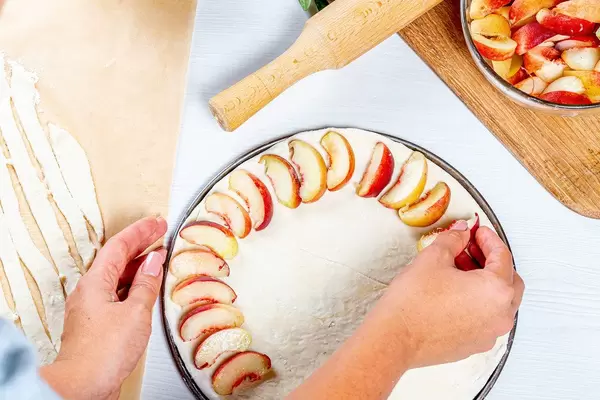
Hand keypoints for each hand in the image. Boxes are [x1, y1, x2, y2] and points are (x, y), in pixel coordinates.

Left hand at [41, 216, 167, 399]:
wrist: (83, 386)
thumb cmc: (103, 352)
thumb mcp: (135, 312)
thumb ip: (146, 284)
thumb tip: (153, 262)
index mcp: (95, 282)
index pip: (119, 245)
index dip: (141, 231)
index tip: (157, 222)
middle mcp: (89, 291)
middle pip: (116, 258)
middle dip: (139, 245)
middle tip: (159, 233)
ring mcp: (91, 308)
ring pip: (116, 277)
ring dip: (138, 266)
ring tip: (158, 259)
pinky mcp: (97, 324)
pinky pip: (117, 294)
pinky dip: (134, 286)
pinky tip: (145, 291)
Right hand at [288, 223, 523, 399]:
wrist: (395, 338)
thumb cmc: (413, 303)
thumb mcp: (434, 258)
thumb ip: (453, 239)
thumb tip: (461, 232)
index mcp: (496, 290)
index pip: (503, 256)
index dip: (489, 239)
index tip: (478, 232)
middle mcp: (500, 315)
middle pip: (509, 280)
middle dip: (492, 261)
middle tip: (471, 248)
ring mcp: (489, 333)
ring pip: (499, 301)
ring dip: (485, 282)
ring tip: (459, 269)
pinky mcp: (474, 344)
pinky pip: (486, 318)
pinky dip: (478, 302)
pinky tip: (455, 293)